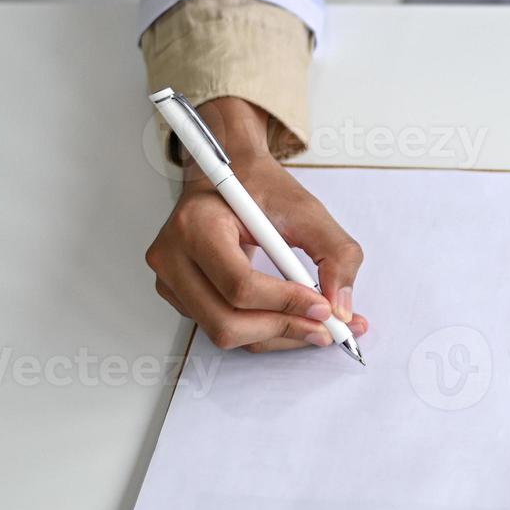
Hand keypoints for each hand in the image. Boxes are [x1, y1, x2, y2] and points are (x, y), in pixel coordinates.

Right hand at [146, 97, 368, 351]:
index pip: (239, 284)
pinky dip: (262, 331)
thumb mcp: (307, 210)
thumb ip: (336, 255)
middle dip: (283, 328)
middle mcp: (172, 256)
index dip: (286, 303)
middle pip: (226, 320)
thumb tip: (340, 308)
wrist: (232, 174)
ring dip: (277, 335)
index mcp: (197, 225)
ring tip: (316, 326)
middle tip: (327, 327)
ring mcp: (169, 280)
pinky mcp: (179, 296)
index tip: (324, 307)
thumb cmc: (261, 187)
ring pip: (225, 333)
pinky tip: (290, 318)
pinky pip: (221, 328)